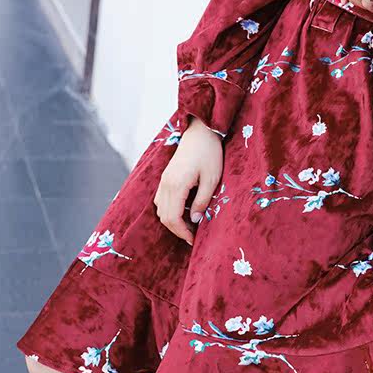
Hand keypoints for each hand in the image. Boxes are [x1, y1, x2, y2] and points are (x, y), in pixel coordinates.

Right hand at [154, 117, 222, 244]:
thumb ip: (202, 201)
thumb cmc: (210, 154)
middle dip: (178, 230)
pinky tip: (184, 211)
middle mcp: (165, 184)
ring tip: (190, 225)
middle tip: (193, 236)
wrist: (200, 132)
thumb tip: (195, 220)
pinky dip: (169, 210)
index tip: (194, 240)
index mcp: (176, 185)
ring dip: (173, 221)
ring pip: (161, 209)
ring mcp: (163, 180)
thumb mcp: (211, 179)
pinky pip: (161, 200)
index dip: (183, 233)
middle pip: (164, 217)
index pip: (173, 218)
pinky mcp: (166, 177)